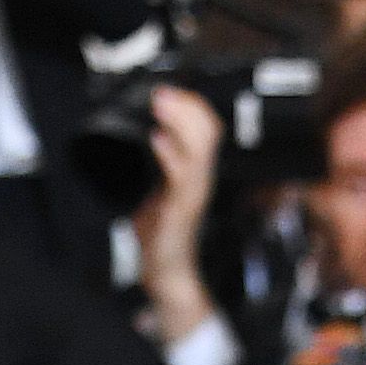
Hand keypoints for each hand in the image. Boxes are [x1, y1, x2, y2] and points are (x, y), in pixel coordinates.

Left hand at [127, 84, 222, 340]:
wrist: (165, 273)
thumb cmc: (162, 233)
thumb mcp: (161, 188)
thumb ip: (164, 161)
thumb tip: (157, 133)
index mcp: (196, 170)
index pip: (205, 127)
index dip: (191, 105)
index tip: (169, 91)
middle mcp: (199, 178)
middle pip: (208, 131)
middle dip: (187, 107)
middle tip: (163, 93)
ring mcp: (192, 194)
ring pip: (199, 149)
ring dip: (179, 123)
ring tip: (162, 105)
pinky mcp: (180, 212)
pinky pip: (182, 179)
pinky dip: (170, 156)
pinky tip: (157, 141)